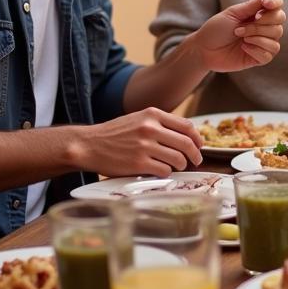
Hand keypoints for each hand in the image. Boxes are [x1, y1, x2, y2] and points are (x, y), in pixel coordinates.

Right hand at [73, 107, 203, 175]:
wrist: (88, 145)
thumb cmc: (114, 134)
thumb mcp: (138, 119)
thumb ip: (159, 123)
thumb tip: (186, 135)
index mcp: (152, 115)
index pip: (186, 126)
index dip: (197, 138)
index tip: (199, 145)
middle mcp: (150, 128)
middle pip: (186, 143)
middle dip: (195, 155)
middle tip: (196, 161)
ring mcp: (145, 146)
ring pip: (178, 159)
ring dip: (181, 165)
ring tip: (177, 167)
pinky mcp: (138, 164)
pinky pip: (164, 171)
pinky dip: (167, 173)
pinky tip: (161, 172)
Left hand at [192, 0, 284, 72]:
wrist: (203, 50)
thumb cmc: (217, 29)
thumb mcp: (235, 12)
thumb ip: (256, 3)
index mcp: (259, 14)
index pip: (278, 6)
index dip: (275, 3)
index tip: (265, 3)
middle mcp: (264, 27)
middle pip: (280, 20)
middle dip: (260, 24)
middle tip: (239, 27)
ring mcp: (263, 43)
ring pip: (276, 38)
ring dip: (256, 36)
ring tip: (240, 37)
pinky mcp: (259, 58)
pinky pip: (269, 54)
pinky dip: (256, 49)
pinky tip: (243, 48)